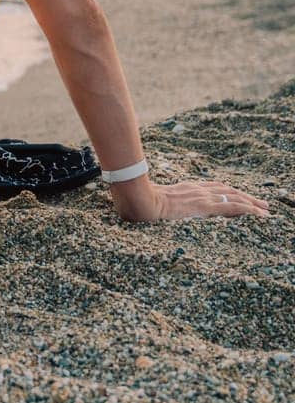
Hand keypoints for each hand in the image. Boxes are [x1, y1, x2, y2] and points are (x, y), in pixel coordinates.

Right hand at [110, 177, 269, 221]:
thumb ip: (156, 203)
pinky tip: (258, 214)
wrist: (137, 200)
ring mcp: (201, 197)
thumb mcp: (150, 201)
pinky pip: (232, 207)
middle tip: (261, 203)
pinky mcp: (204, 206)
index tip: (240, 196)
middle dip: (245, 197)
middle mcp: (197, 190)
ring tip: (266, 210)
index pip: (213, 188)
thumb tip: (146, 209)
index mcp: (185, 189)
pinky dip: (248, 209)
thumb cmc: (137, 201)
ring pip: (234, 197)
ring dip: (252, 203)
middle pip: (227, 191)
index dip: (228, 192)